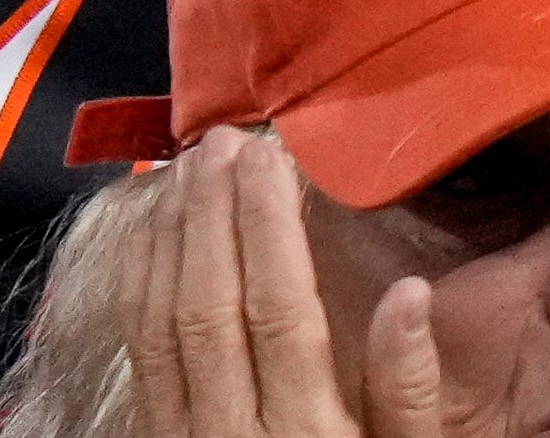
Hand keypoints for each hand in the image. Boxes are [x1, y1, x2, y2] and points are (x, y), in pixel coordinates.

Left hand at [152, 131, 451, 437]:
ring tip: (187, 166)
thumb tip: (410, 293)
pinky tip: (152, 232)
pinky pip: (138, 351)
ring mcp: (183, 437)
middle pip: (210, 303)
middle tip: (223, 140)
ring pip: (162, 320)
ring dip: (170, 234)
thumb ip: (411, 394)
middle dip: (213, 213)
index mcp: (308, 435)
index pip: (278, 312)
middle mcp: (232, 432)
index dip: (268, 228)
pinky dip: (140, 281)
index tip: (269, 157)